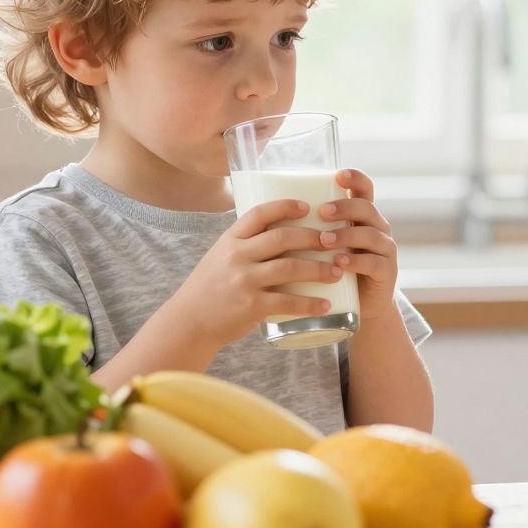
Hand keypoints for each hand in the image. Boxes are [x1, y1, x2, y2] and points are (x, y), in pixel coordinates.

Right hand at [167, 199, 341, 346]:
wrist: (189, 321)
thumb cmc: (211, 287)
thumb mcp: (221, 256)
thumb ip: (247, 244)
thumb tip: (284, 231)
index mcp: (231, 240)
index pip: (260, 213)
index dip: (285, 206)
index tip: (307, 206)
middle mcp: (237, 256)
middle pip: (282, 237)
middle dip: (314, 238)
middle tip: (335, 241)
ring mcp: (244, 281)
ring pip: (290, 268)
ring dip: (319, 269)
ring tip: (337, 273)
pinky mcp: (250, 306)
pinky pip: (287, 302)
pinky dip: (309, 304)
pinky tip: (326, 305)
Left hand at [323, 168, 399, 313]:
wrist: (355, 306)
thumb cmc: (332, 270)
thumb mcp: (323, 245)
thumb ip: (309, 228)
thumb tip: (269, 208)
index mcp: (362, 216)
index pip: (364, 189)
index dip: (355, 179)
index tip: (338, 175)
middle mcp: (377, 228)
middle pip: (367, 208)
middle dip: (345, 208)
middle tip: (322, 212)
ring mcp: (385, 249)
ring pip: (370, 235)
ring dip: (346, 235)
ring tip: (324, 241)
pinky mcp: (387, 272)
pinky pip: (374, 263)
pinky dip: (356, 262)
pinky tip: (340, 263)